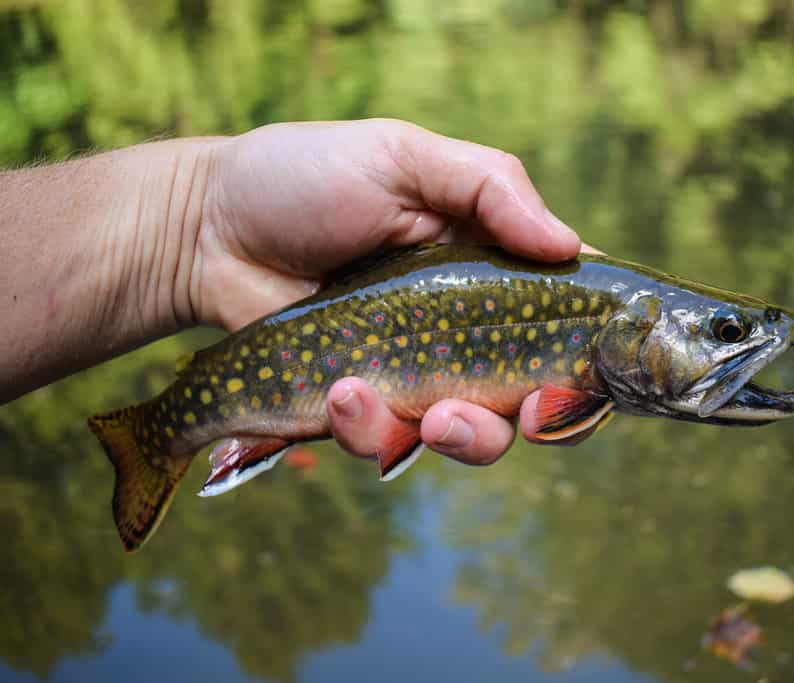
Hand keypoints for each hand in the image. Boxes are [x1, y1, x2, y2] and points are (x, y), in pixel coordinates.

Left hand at [190, 119, 580, 466]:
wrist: (207, 226)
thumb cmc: (306, 176)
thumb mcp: (402, 157)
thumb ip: (490, 188)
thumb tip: (572, 247)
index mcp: (491, 269)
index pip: (566, 327)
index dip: (586, 367)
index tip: (572, 383)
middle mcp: (465, 331)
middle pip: (531, 404)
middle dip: (526, 424)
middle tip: (500, 415)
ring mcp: (413, 375)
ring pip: (465, 438)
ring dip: (441, 435)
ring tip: (379, 399)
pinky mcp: (360, 407)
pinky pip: (386, 444)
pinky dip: (368, 431)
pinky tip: (336, 393)